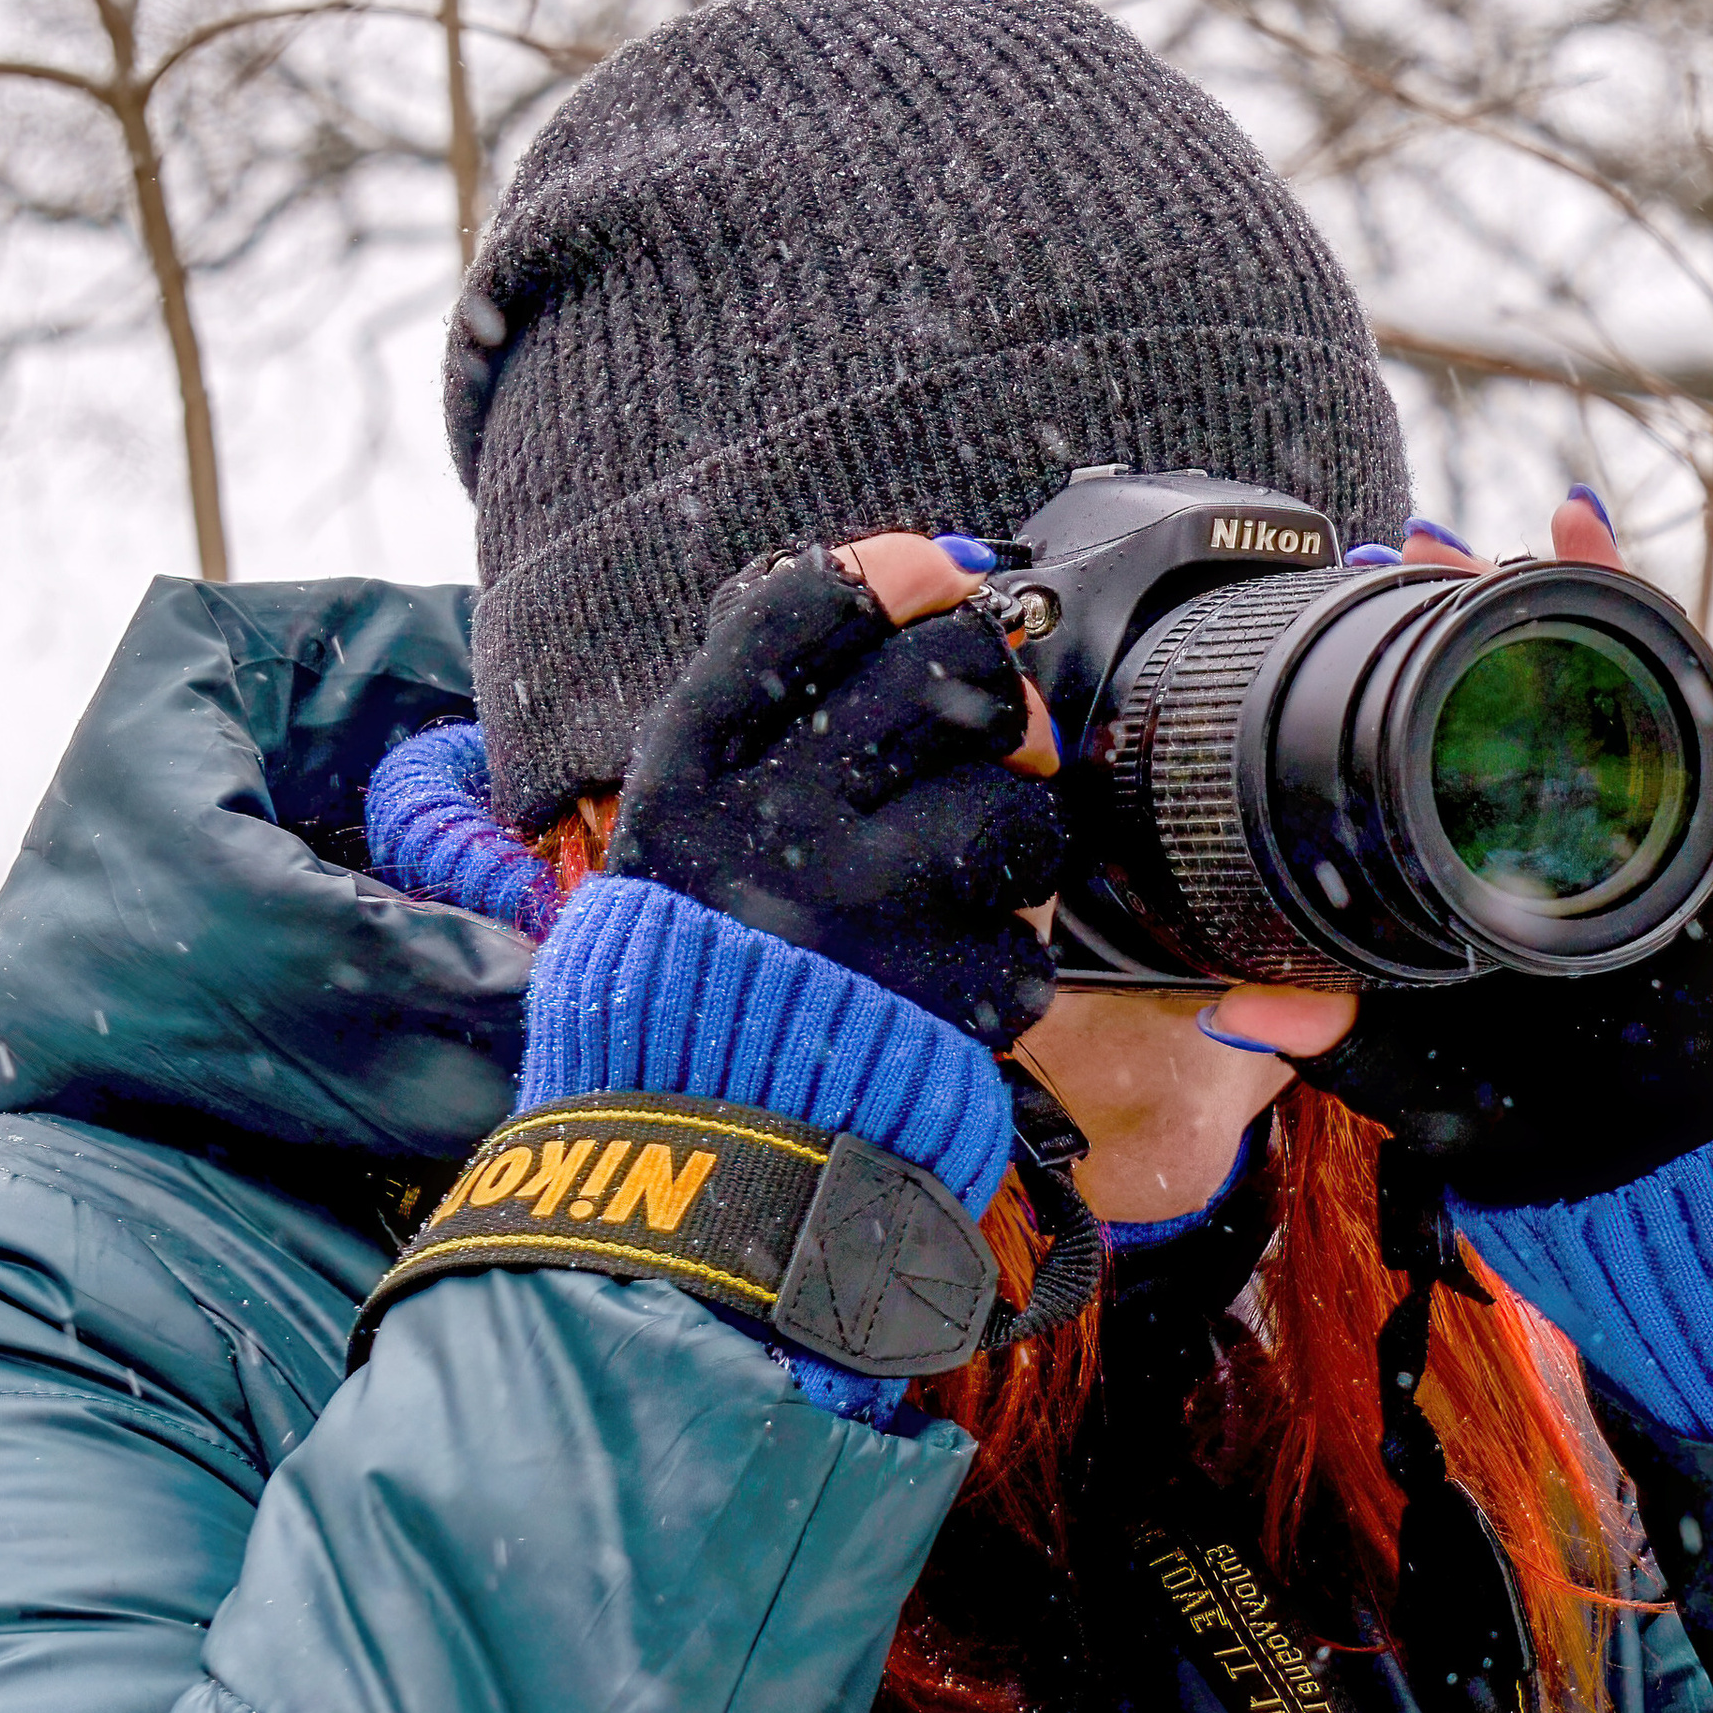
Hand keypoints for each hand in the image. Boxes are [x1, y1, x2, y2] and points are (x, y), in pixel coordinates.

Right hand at [609, 533, 1067, 1049]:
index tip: (941, 578)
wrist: (694, 1140)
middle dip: (996, 696)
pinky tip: (955, 978)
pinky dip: (1010, 961)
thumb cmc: (704, 961)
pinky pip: (1031, 942)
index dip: (900, 573)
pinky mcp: (934, 1004)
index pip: (807, 611)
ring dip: (1022, 834)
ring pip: (1016, 805)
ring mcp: (859, 916)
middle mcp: (768, 829)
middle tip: (1000, 736)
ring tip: (977, 877)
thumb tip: (924, 573)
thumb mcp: (682, 824)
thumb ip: (769, 711)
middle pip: (944, 678)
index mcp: (691, 775)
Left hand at [1211, 498, 1712, 1208]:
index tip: (1379, 568)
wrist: (1662, 1189)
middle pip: (1572, 673)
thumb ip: (1339, 1027)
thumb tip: (1231, 1007)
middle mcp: (1612, 811)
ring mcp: (1699, 827)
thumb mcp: (1424, 1066)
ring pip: (1671, 689)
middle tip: (1448, 539)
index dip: (1440, 636)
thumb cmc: (1546, 1115)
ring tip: (1580, 523)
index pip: (1486, 708)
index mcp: (1529, 838)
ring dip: (1635, 602)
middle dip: (1518, 592)